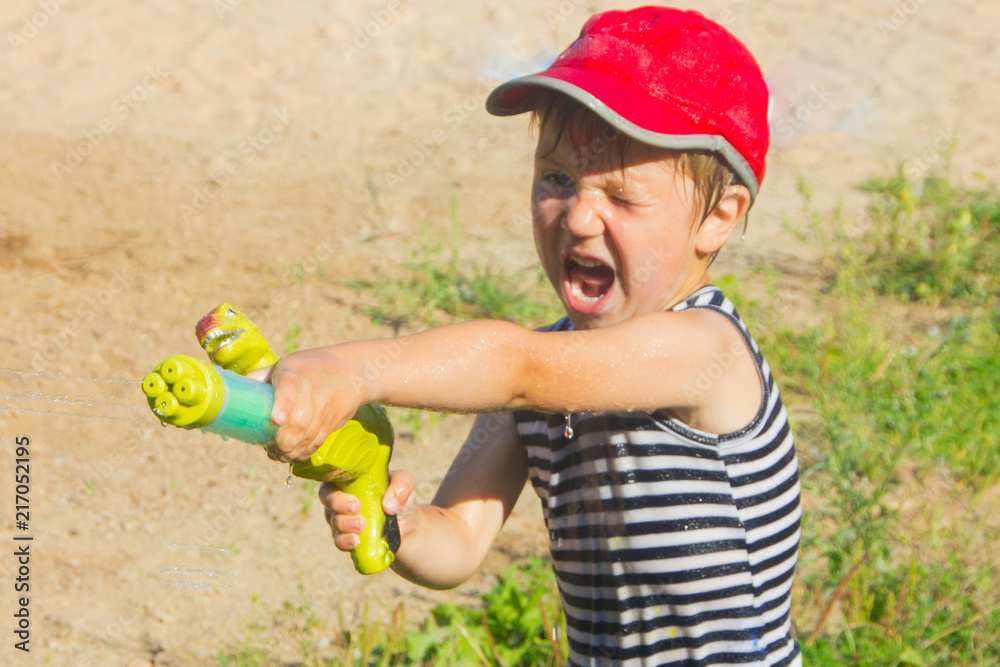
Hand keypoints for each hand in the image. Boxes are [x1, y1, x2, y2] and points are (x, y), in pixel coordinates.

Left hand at [246, 347, 366, 461]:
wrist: (354, 371)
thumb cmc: (312, 366)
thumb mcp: (287, 363)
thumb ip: (263, 376)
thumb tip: (236, 389)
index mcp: (295, 373)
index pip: (289, 388)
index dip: (283, 404)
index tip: (276, 420)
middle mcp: (312, 392)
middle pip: (298, 423)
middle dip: (281, 442)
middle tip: (268, 448)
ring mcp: (324, 409)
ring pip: (306, 438)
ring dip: (288, 452)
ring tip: (276, 454)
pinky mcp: (332, 423)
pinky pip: (316, 443)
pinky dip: (301, 454)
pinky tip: (290, 456)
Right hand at [319, 470, 415, 551]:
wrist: (407, 524)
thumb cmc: (401, 496)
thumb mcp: (406, 484)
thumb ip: (401, 486)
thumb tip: (388, 505)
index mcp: (351, 478)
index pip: (332, 477)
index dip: (338, 487)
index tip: (355, 500)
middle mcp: (341, 497)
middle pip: (328, 498)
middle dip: (339, 506)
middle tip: (357, 511)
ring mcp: (341, 517)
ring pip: (333, 520)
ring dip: (344, 525)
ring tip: (361, 528)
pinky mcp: (346, 536)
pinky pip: (338, 540)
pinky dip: (344, 542)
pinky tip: (355, 542)